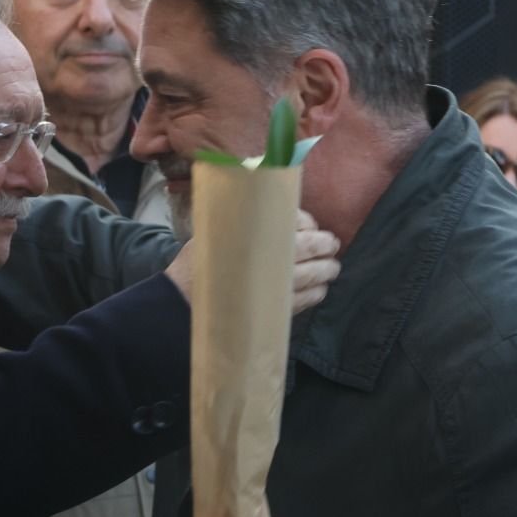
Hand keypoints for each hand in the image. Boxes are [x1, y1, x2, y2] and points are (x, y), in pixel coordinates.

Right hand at [159, 209, 340, 309]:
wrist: (183, 301)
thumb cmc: (200, 263)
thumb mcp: (218, 229)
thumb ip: (243, 218)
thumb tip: (269, 206)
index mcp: (258, 234)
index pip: (295, 222)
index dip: (308, 223)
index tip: (311, 226)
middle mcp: (271, 258)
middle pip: (311, 247)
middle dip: (326, 245)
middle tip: (332, 244)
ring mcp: (276, 286)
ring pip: (314, 275)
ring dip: (327, 270)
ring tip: (332, 268)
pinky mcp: (277, 310)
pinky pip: (306, 300)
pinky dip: (317, 293)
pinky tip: (320, 289)